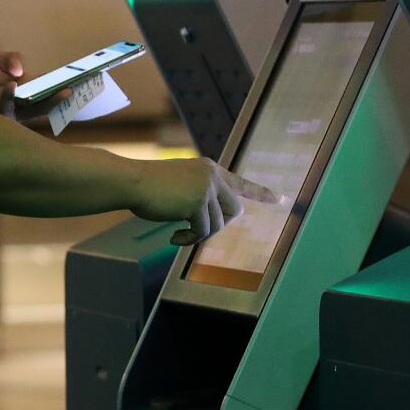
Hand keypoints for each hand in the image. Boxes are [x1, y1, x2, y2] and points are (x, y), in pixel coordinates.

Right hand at [130, 157, 279, 244]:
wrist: (130, 181)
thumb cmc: (147, 187)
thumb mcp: (179, 186)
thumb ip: (198, 197)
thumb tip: (211, 221)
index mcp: (208, 169)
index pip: (240, 183)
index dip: (260, 193)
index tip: (280, 199)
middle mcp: (212, 176)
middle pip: (234, 210)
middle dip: (219, 226)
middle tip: (194, 233)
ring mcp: (206, 188)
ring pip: (217, 225)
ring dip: (198, 236)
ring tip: (178, 235)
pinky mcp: (197, 203)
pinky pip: (202, 232)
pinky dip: (189, 240)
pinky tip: (173, 238)